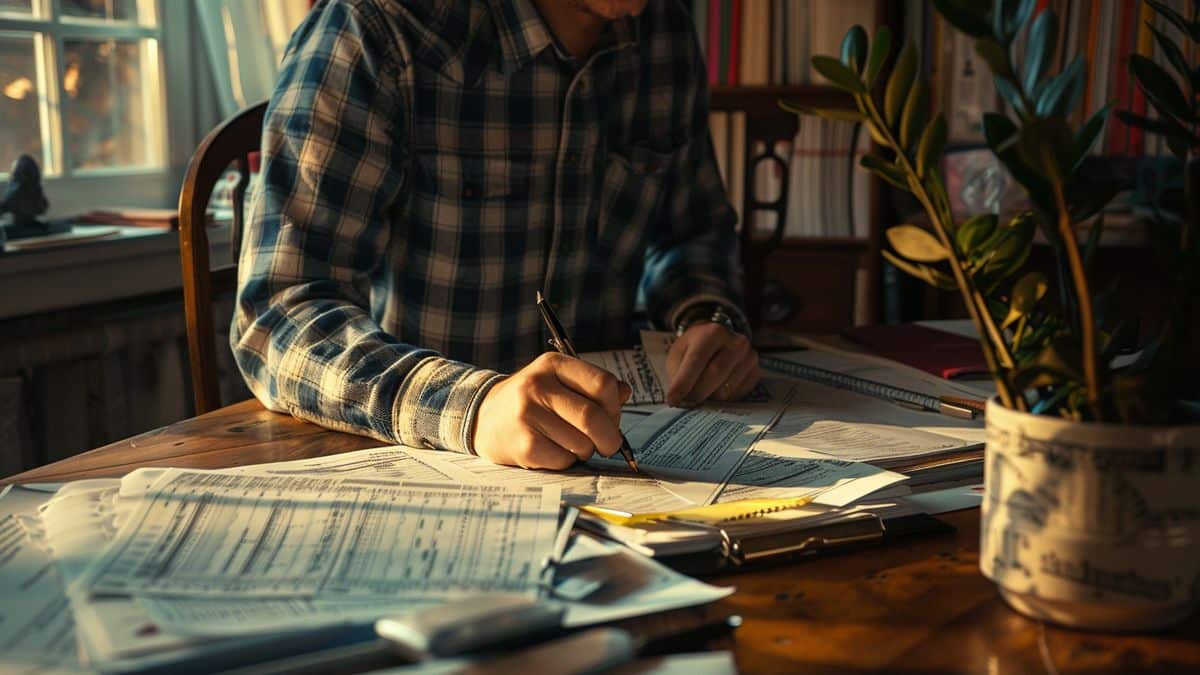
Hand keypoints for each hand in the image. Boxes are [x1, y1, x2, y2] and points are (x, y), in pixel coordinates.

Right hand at [472, 353, 631, 469]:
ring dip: (585, 450)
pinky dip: (567, 461)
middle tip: (608, 444)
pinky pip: (564, 460)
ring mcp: (528, 415)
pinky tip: (552, 451)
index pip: (603, 384)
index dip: (615, 406)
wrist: (482, 417)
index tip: (612, 418)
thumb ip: (592, 386)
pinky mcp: (523, 446)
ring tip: (570, 443)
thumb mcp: (558, 381)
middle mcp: (538, 385)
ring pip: (582, 443)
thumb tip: (625, 393)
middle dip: (609, 437)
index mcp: (553, 364)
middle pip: (594, 418)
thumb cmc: (531, 400)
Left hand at [665, 322, 759, 405]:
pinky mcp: (756, 372)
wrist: (716, 342)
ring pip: (726, 389)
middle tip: (686, 402)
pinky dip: (723, 400)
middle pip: (715, 374)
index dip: (683, 382)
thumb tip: (679, 400)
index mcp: (712, 332)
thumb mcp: (679, 354)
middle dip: (697, 393)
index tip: (672, 400)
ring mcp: (750, 357)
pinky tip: (715, 391)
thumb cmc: (693, 349)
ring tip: (700, 394)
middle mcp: (736, 342)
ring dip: (710, 398)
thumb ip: (678, 374)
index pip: (697, 360)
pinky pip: (738, 395)